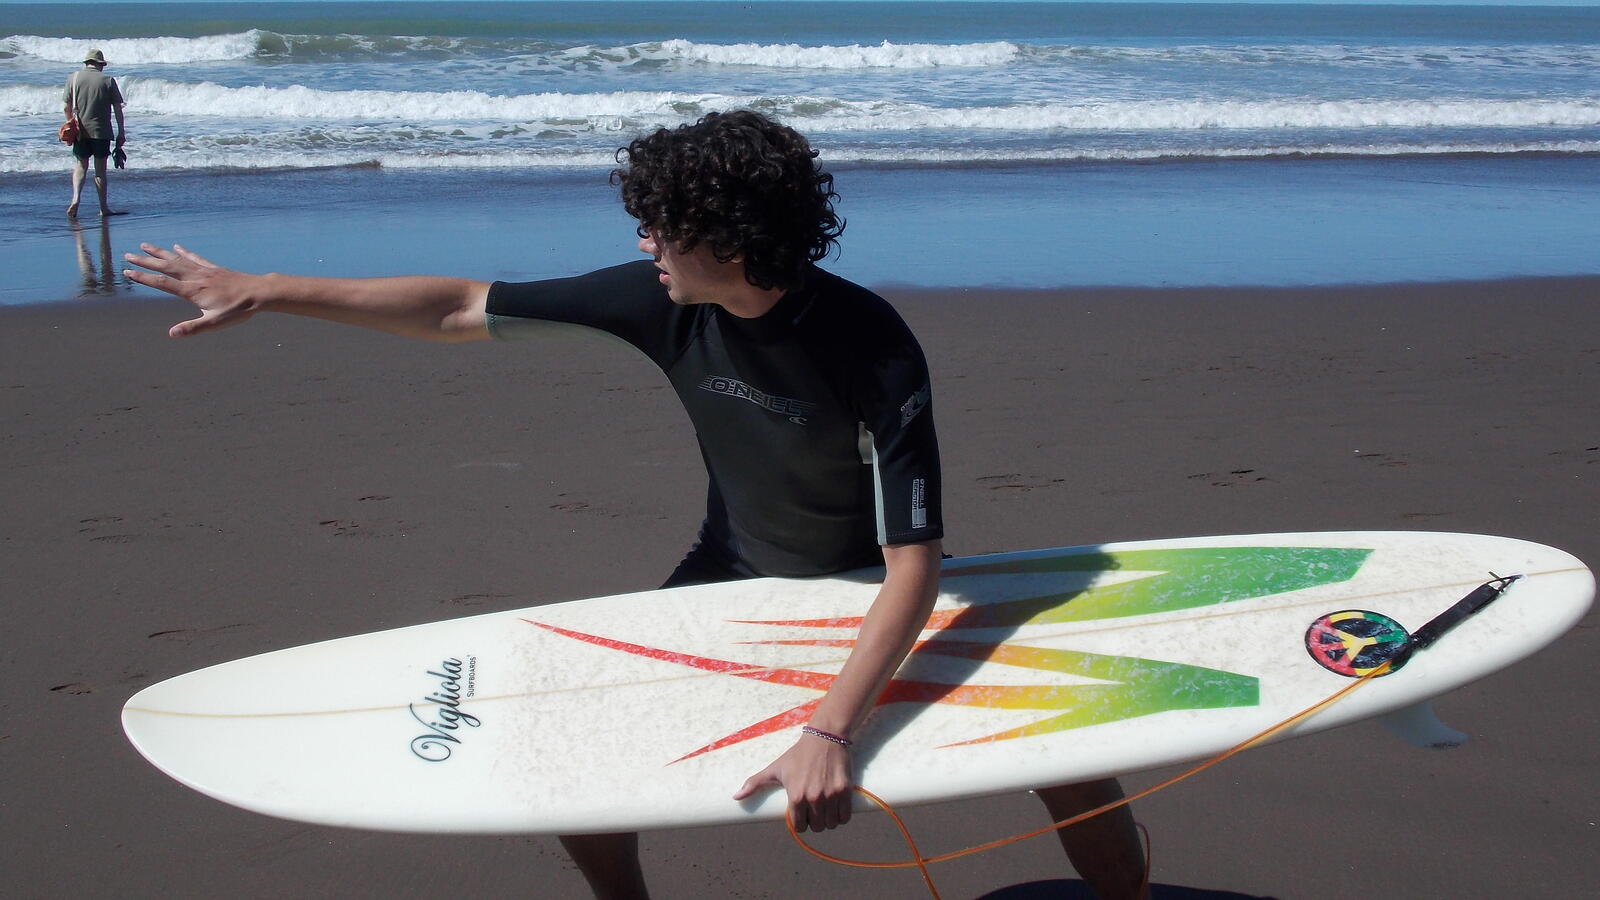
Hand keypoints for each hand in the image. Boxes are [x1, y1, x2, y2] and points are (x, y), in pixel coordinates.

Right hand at [124, 243, 257, 337]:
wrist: (259, 293)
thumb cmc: (238, 310)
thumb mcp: (214, 323)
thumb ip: (192, 328)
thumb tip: (171, 334)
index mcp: (192, 291)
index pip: (162, 284)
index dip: (143, 278)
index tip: (127, 272)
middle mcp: (195, 278)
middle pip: (165, 267)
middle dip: (145, 262)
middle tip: (127, 255)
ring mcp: (204, 271)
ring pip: (177, 259)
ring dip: (160, 253)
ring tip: (145, 245)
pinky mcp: (214, 269)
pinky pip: (195, 257)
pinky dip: (183, 252)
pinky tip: (176, 247)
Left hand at [733, 734, 852, 831]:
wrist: (824, 738)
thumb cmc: (797, 755)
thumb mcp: (775, 768)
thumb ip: (755, 783)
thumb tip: (735, 797)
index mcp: (796, 796)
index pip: (799, 827)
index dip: (800, 823)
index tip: (802, 816)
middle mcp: (813, 798)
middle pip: (816, 827)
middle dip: (815, 823)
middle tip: (815, 813)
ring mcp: (830, 795)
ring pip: (831, 824)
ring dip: (829, 821)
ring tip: (826, 811)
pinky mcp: (845, 790)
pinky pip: (845, 816)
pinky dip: (842, 817)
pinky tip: (837, 810)